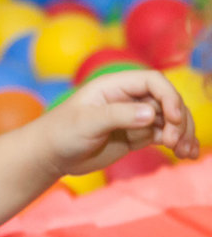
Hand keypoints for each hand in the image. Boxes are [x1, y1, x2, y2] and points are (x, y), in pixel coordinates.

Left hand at [37, 69, 200, 176]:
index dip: (169, 96)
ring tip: (186, 152)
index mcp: (114, 85)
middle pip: (167, 101)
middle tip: (175, 142)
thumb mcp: (86, 122)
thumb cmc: (61, 133)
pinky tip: (186, 155)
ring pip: (170, 120)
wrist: (50, 155)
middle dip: (179, 119)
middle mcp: (128, 98)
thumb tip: (151, 114)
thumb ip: (118, 116)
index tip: (174, 118)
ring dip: (184, 133)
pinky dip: (178, 143)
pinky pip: (165, 135)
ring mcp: (134, 117)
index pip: (153, 81)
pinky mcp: (136, 135)